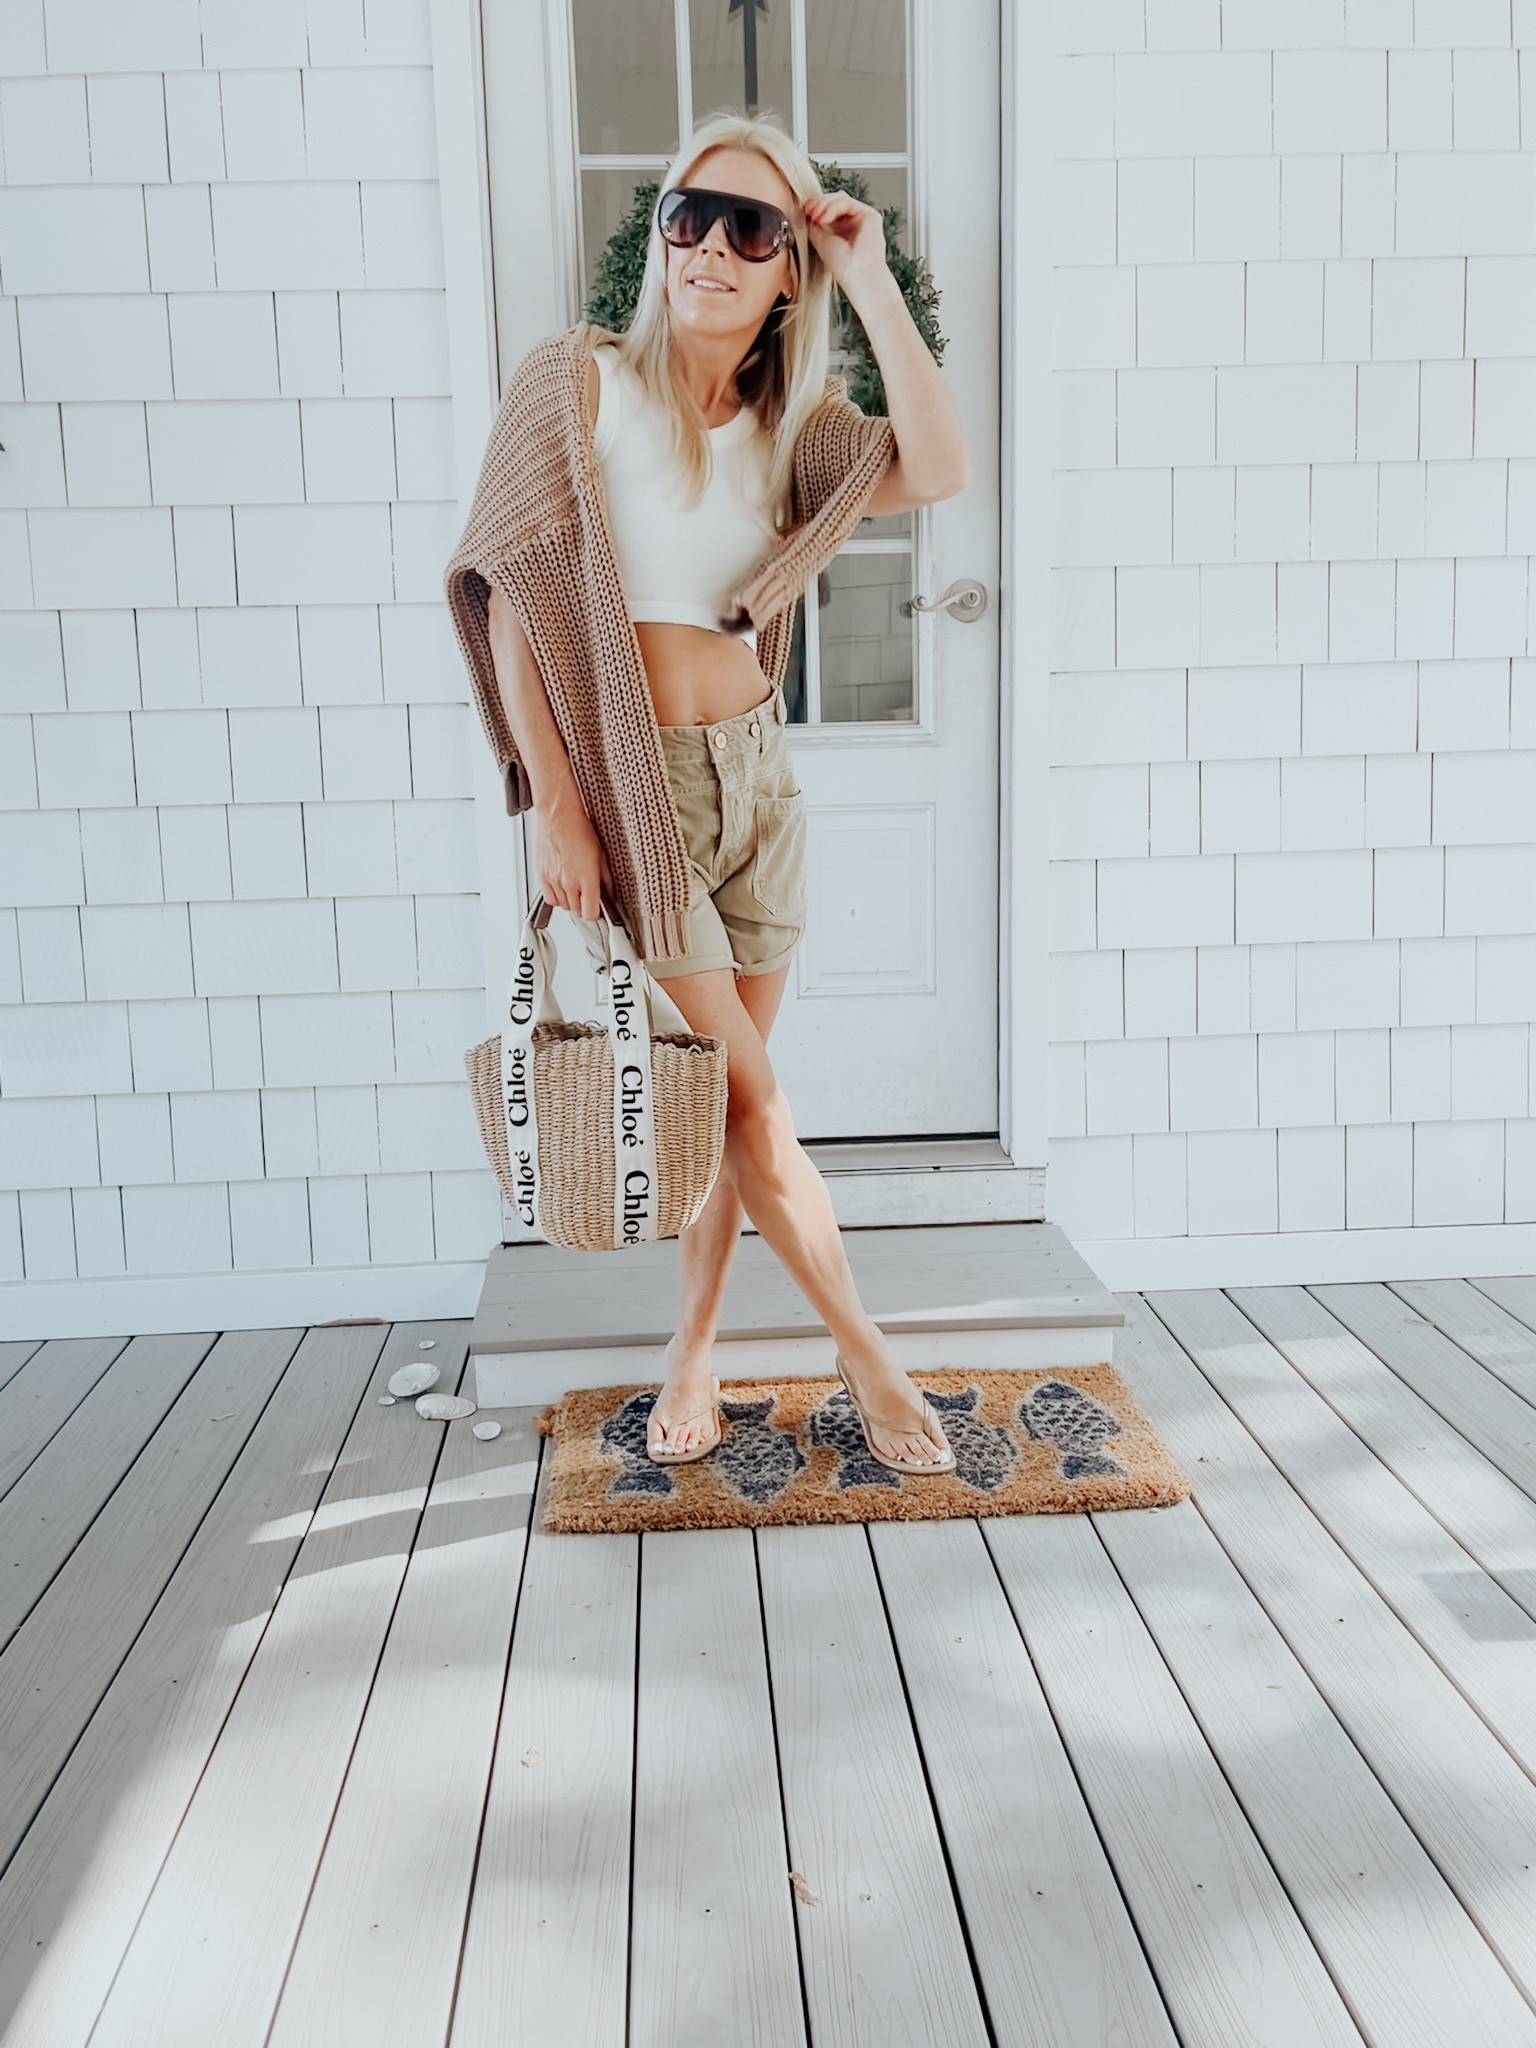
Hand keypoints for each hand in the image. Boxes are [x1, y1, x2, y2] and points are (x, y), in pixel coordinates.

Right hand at [534, 789, 612, 920]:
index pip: (590, 913)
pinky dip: (557, 897)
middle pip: (577, 911)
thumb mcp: (601, 855)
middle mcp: (568, 883)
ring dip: (571, 901)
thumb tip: (610, 893)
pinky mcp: (542, 876)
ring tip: (576, 886)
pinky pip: (550, 898)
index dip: (595, 913)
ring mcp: (553, 881)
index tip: (598, 908)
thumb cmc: (579, 829)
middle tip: (588, 894)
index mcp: (586, 879)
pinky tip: (563, 886)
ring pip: (564, 906)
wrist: (558, 816)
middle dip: (584, 906)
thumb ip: (606, 879)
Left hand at [803, 190, 891, 305]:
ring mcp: (862, 219)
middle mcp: (853, 224)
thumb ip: (814, 225)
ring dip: (824, 204)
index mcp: (842, 231)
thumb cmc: (843, 267)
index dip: (815, 207)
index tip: (804, 211)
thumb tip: (806, 212)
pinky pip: (847, 203)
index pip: (828, 209)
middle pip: (834, 201)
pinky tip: (825, 218)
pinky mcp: (870, 216)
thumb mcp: (820, 241)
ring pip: (840, 198)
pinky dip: (833, 207)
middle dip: (818, 204)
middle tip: (808, 211)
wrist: (858, 276)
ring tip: (816, 216)